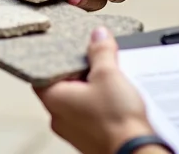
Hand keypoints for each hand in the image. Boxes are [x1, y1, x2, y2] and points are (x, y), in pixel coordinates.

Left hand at [35, 27, 155, 153]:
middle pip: (63, 85)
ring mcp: (74, 131)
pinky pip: (90, 114)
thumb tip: (98, 36)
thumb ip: (100, 51)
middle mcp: (59, 118)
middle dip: (80, 71)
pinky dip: (100, 104)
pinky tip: (116, 98)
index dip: (57, 58)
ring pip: (78, 100)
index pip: (43, 72)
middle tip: (96, 60)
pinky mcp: (90, 138)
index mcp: (53, 100)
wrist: (135, 151)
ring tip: (110, 78)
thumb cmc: (116, 121)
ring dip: (92, 88)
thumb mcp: (108, 74)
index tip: (71, 48)